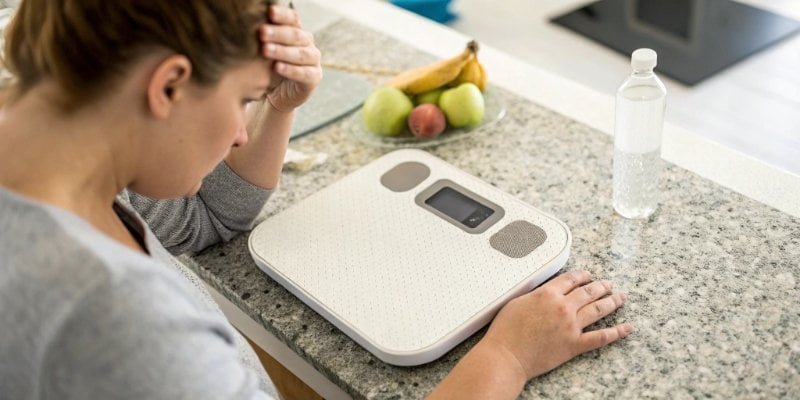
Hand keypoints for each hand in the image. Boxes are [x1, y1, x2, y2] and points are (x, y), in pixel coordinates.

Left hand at [259, 4, 321, 112]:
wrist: (277, 95)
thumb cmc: (268, 68)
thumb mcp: (264, 51)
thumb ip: (262, 38)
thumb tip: (244, 22)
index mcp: (296, 32)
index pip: (293, 19)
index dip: (282, 15)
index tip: (269, 12)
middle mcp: (307, 44)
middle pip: (296, 35)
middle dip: (278, 33)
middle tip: (262, 32)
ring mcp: (313, 61)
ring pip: (301, 54)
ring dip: (283, 51)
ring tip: (265, 50)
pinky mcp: (314, 78)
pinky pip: (305, 73)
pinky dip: (291, 70)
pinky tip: (277, 67)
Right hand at [483, 270, 631, 379]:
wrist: (507, 355)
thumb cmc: (506, 331)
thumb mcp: (517, 302)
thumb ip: (535, 294)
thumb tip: (545, 292)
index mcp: (548, 294)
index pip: (571, 279)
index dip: (582, 275)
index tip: (588, 275)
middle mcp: (563, 307)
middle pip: (588, 292)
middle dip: (601, 286)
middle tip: (609, 284)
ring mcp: (571, 326)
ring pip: (598, 310)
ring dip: (612, 302)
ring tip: (621, 297)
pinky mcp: (575, 345)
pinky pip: (600, 337)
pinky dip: (616, 332)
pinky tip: (626, 328)